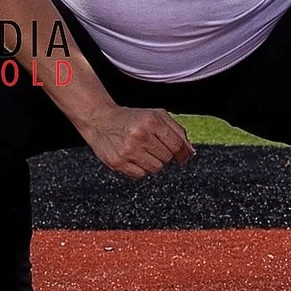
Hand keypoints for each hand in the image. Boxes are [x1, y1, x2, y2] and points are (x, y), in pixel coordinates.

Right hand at [76, 102, 191, 179]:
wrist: (100, 120)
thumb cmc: (133, 118)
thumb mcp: (156, 115)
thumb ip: (177, 131)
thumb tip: (190, 152)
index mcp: (152, 121)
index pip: (177, 145)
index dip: (183, 154)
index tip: (183, 157)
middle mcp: (140, 135)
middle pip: (167, 158)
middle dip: (165, 155)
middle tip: (154, 147)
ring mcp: (128, 150)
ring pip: (156, 169)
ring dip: (153, 163)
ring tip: (143, 151)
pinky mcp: (118, 162)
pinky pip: (141, 175)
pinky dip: (140, 169)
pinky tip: (133, 157)